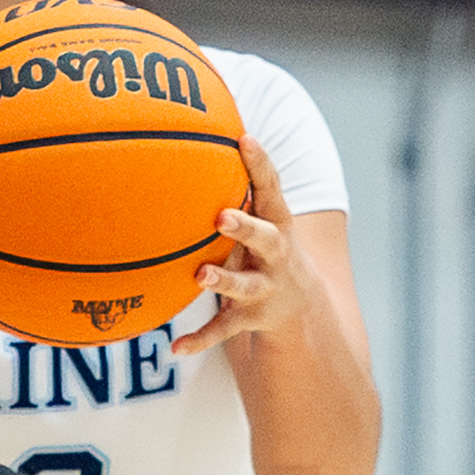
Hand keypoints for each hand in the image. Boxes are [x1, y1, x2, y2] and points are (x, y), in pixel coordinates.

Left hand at [172, 134, 314, 356]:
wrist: (300, 304)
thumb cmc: (265, 243)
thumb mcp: (262, 213)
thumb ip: (241, 180)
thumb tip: (200, 126)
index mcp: (277, 223)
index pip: (271, 188)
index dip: (260, 163)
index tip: (244, 139)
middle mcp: (276, 256)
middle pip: (265, 238)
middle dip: (246, 227)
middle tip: (222, 216)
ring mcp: (265, 289)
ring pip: (243, 287)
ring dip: (223, 281)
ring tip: (200, 276)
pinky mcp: (249, 318)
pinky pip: (221, 330)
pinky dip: (199, 339)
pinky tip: (174, 348)